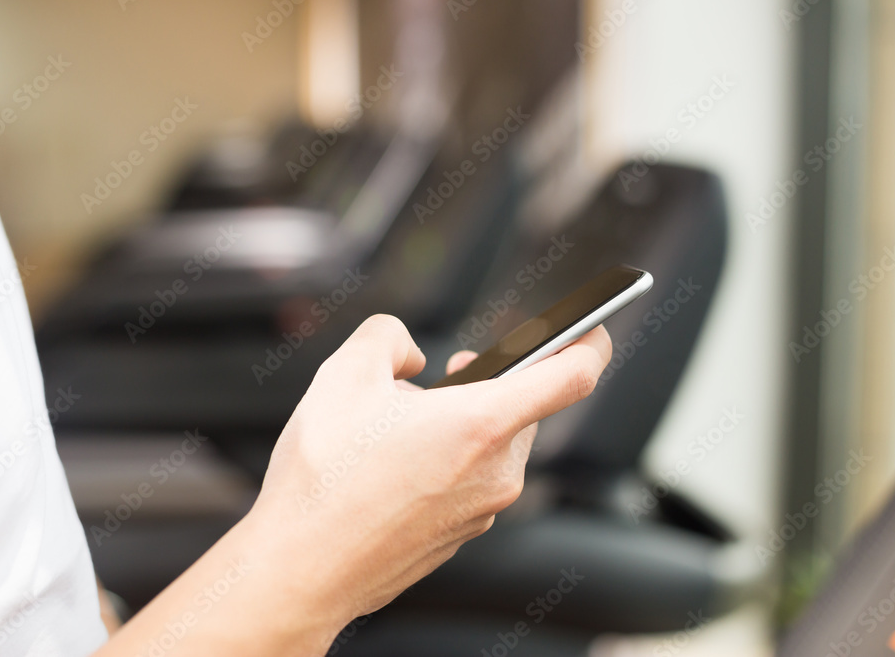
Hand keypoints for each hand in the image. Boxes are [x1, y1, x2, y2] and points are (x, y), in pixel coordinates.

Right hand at [95, 314, 610, 656]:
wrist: (301, 569)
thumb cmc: (325, 480)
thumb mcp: (345, 374)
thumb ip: (388, 337)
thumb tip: (411, 354)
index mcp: (481, 424)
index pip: (574, 374)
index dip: (590, 339)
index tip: (593, 326)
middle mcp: (496, 472)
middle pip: (522, 407)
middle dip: (489, 383)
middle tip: (446, 376)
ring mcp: (483, 510)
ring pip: (493, 445)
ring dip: (463, 423)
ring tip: (400, 429)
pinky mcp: (462, 535)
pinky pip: (473, 480)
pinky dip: (450, 461)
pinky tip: (395, 467)